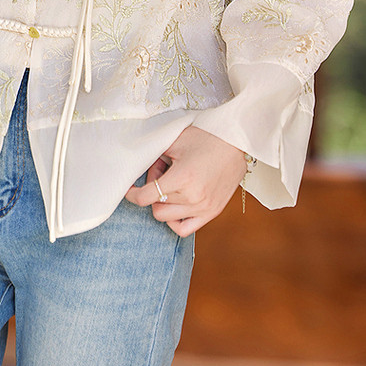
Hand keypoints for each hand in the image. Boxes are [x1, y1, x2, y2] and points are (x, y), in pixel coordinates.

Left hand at [125, 125, 247, 235]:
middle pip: (156, 205)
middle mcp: (193, 197)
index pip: (145, 197)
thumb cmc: (206, 137)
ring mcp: (204, 208)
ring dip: (164, 202)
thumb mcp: (175, 141)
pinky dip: (175, 220)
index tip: (128, 189)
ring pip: (167, 217)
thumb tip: (137, 164)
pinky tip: (176, 204)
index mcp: (182, 178)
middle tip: (161, 171)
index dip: (132, 194)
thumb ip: (154, 154)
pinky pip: (185, 229)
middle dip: (152, 189)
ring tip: (172, 183)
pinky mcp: (213, 212)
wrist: (237, 142)